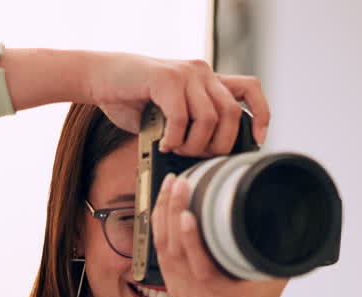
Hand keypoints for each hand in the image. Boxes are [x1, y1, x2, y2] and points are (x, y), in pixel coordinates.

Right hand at [83, 51, 269, 155]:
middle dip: (220, 145)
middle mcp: (202, 73)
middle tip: (198, 157)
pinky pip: (182, 117)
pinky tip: (163, 144)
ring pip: (210, 118)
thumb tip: (212, 157)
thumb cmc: (135, 100)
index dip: (261, 115)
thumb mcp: (172, 114)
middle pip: (233, 114)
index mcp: (208, 81)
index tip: (258, 140)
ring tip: (177, 150)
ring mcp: (186, 73)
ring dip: (195, 144)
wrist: (100, 78)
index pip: (250, 90)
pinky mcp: (166, 78)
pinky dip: (174, 138)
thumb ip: (194, 126)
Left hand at [151, 173, 286, 296]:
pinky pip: (159, 248)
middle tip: (180, 184)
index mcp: (221, 294)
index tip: (189, 214)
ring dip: (164, 211)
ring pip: (162, 246)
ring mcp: (179, 286)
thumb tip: (287, 219)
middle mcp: (195, 291)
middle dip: (174, 212)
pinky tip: (164, 200)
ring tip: (171, 183)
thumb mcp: (275, 276)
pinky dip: (160, 221)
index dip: (191, 240)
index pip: (200, 267)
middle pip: (175, 250)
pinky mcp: (171, 279)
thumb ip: (276, 252)